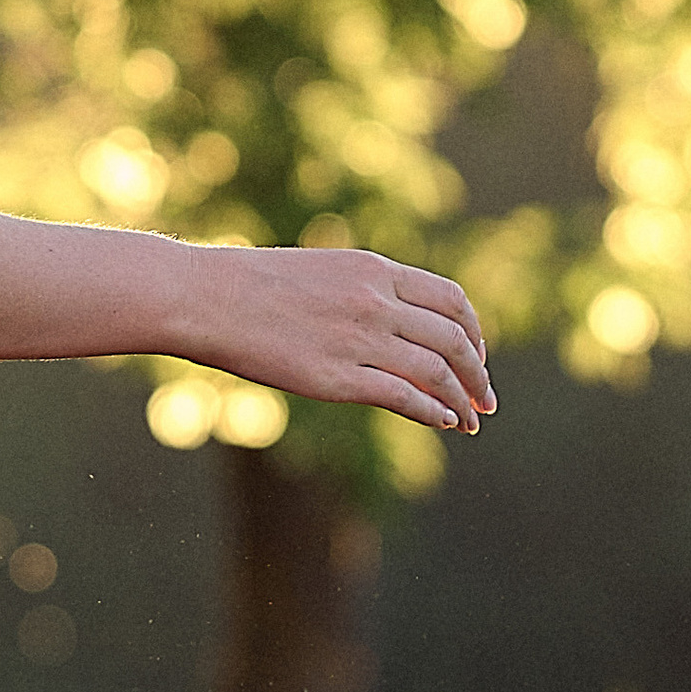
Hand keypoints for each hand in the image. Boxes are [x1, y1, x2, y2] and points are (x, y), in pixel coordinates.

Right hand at [188, 244, 494, 434]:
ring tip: (469, 421)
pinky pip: (405, 398)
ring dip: (462, 400)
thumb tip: (397, 323)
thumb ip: (365, 292)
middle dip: (478, 372)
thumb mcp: (322, 272)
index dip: (474, 331)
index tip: (478, 354)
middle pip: (454, 339)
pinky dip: (434, 413)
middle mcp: (374, 300)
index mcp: (372, 268)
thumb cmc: (253, 284)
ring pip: (437, 372)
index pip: (450, 299)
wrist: (206, 297)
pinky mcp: (338, 378)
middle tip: (485, 398)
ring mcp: (359, 339)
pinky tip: (443, 423)